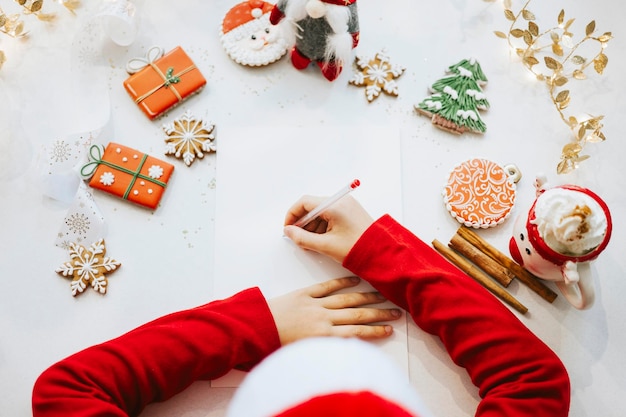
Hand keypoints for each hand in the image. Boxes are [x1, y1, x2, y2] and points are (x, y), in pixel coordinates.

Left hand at [267, 277, 400, 345]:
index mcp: (324, 337)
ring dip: (366, 298)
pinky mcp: (304, 294)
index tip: (389, 330)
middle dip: (378, 314)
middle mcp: (323, 319)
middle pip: (357, 315)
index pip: (356, 333)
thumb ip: (324, 350)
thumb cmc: (275, 346)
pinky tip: (354, 281)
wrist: (255, 329)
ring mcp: (315, 305)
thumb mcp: (303, 355)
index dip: (375, 331)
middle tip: (395, 313)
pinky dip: (341, 283)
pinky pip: (326, 287)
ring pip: (346, 300)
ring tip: (381, 297)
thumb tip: (343, 351)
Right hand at [283, 195, 373, 262]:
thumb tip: (289, 232)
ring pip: (321, 212)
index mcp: (335, 205)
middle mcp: (341, 201)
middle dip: (303, 223)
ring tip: (312, 244)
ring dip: (313, 226)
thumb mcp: (325, 245)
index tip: (288, 228)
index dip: (292, 215)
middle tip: (299, 238)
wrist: (382, 254)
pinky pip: (331, 215)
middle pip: (312, 207)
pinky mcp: (351, 213)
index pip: (304, 202)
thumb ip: (302, 238)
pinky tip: (322, 240)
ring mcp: (347, 206)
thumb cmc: (359, 248)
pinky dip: (323, 226)